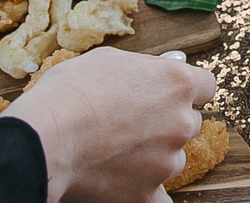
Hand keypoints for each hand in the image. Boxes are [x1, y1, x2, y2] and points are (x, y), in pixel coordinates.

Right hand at [2, 46, 211, 202]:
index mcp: (176, 83)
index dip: (184, 90)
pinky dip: (147, 192)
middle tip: (131, 123)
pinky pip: (161, 199)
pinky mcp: (147, 193)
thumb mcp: (109, 60)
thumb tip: (167, 64)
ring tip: (116, 150)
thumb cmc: (70, 91)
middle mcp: (180, 122)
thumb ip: (145, 66)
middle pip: (188, 124)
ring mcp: (166, 161)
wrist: (44, 136)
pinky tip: (132, 185)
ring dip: (154, 156)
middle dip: (167, 123)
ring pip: (172, 158)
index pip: (205, 87)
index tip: (167, 95)